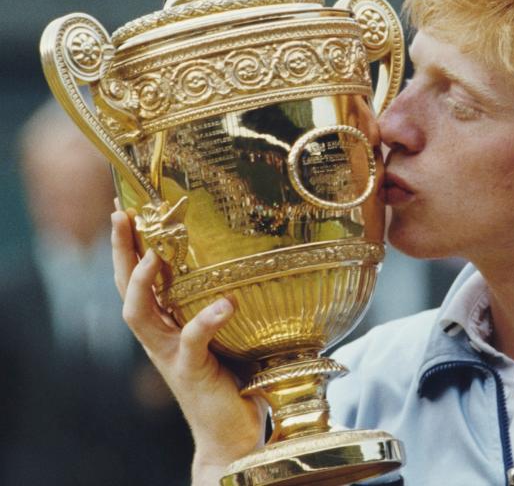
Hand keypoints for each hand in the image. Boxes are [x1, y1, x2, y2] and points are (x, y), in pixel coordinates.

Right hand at [111, 210, 264, 484]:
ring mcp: (171, 355)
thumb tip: (264, 260)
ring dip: (142, 282)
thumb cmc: (237, 380)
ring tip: (154, 255)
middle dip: (120, 250)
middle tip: (120, 214)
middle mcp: (160, 337)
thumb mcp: (232, 334)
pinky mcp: (191, 372)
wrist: (234, 435)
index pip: (138, 278)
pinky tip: (227, 303)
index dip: (128, 245)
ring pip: (139, 314)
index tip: (126, 207)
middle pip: (125, 288)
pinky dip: (207, 319)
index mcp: (167, 324)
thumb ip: (234, 303)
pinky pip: (191, 340)